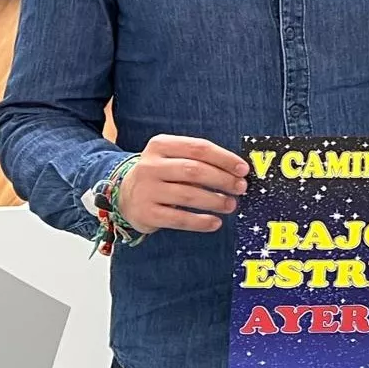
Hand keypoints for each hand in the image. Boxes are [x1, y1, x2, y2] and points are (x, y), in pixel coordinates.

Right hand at [116, 134, 248, 233]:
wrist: (125, 195)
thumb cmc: (161, 174)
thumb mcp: (173, 158)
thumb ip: (199, 159)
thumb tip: (237, 171)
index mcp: (160, 145)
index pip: (199, 148)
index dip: (224, 158)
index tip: (243, 169)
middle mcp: (150, 166)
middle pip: (194, 170)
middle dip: (223, 180)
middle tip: (241, 188)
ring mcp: (146, 190)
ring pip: (188, 195)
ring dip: (215, 201)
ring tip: (231, 205)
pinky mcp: (146, 213)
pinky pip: (179, 219)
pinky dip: (200, 222)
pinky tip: (215, 222)